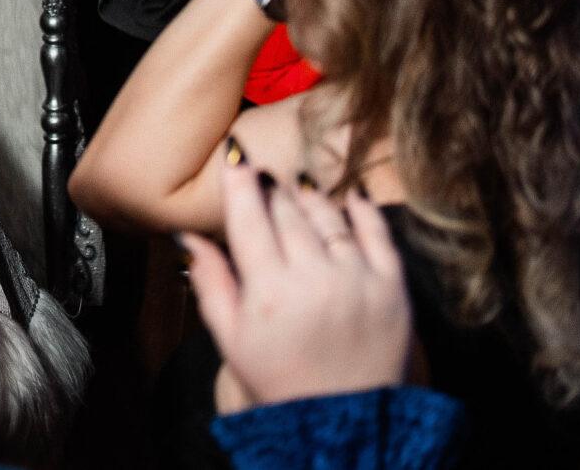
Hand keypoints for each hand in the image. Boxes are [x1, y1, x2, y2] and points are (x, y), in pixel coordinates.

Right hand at [185, 162, 413, 411]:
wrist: (347, 423)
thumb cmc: (282, 382)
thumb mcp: (231, 340)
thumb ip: (210, 283)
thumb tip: (187, 237)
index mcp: (268, 292)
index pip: (249, 217)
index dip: (240, 181)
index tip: (236, 156)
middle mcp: (313, 279)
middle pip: (287, 212)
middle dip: (272, 190)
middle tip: (265, 179)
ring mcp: (357, 280)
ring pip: (328, 217)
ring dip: (310, 197)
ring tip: (298, 189)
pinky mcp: (392, 288)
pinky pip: (376, 232)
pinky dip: (360, 209)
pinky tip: (349, 197)